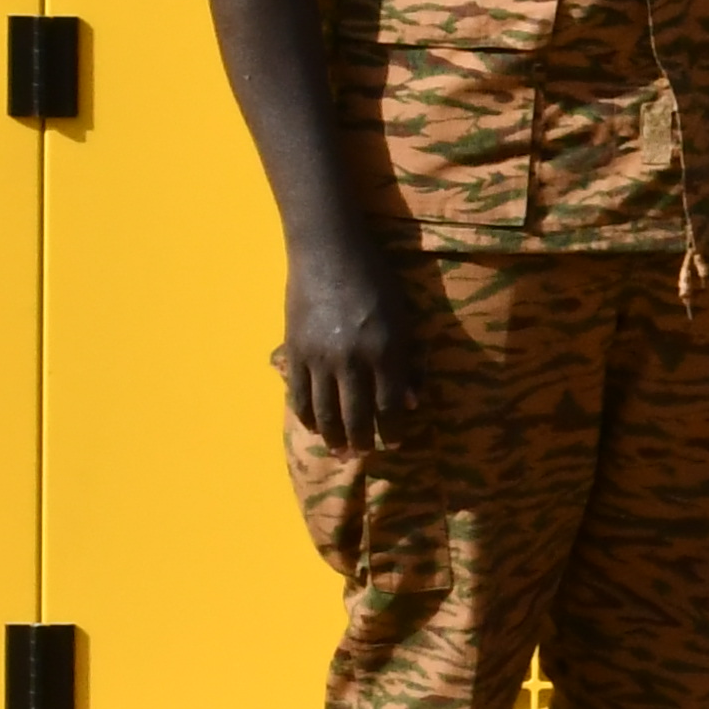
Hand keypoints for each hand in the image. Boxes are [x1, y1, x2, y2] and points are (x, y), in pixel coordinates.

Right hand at [276, 235, 425, 451]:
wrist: (329, 253)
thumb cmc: (377, 281)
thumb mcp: (405, 319)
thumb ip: (409, 362)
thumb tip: (413, 402)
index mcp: (386, 351)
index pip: (390, 405)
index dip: (394, 430)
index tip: (397, 444)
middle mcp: (352, 360)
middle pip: (357, 414)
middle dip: (363, 440)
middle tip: (365, 454)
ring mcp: (320, 358)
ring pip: (325, 411)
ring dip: (333, 436)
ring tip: (340, 451)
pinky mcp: (295, 351)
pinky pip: (298, 394)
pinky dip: (306, 415)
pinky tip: (314, 426)